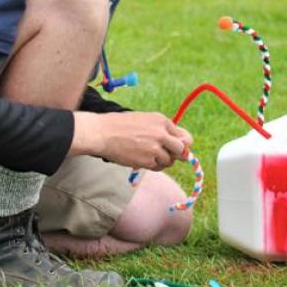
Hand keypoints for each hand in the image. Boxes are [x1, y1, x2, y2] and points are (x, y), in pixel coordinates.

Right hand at [71, 111, 192, 170]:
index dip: (180, 145)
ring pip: (169, 161)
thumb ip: (162, 130)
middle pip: (181, 150)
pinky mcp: (148, 160)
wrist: (102, 133)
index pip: (184, 136)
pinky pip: (157, 167)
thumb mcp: (144, 120)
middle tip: (164, 156)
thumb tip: (182, 145)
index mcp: (162, 120)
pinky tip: (141, 160)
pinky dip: (152, 166)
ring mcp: (155, 147)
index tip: (174, 149)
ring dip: (161, 162)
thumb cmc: (120, 126)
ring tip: (147, 156)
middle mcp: (161, 133)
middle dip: (176, 155)